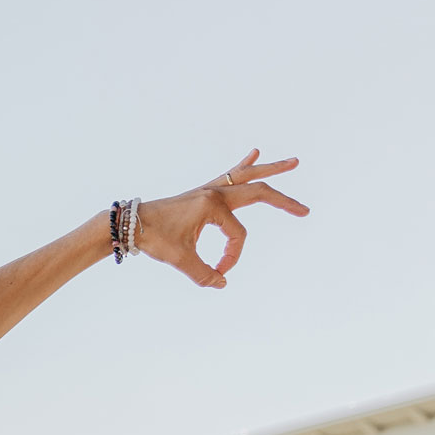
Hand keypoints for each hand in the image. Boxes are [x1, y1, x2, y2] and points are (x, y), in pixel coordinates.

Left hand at [133, 149, 308, 288]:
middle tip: (305, 211)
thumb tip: (221, 283)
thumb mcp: (180, 260)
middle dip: (283, 202)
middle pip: (258, 193)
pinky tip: (253, 152)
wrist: (130, 223)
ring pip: (246, 176)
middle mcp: (214, 193)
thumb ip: (203, 273)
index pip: (238, 236)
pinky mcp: (201, 193)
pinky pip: (226, 176)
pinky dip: (241, 166)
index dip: (232, 257)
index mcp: (213, 206)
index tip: (218, 271)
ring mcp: (208, 190)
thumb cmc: (154, 238)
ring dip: (270, 170)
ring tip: (293, 162)